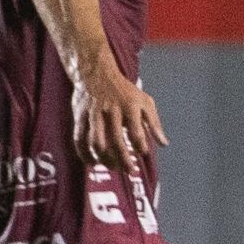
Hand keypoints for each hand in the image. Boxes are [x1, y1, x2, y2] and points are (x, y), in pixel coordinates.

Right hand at [73, 65, 165, 182]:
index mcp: (129, 106)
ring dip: (104, 158)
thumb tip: (164, 144)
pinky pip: (79, 139)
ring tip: (112, 167)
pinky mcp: (80, 116)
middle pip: (116, 140)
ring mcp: (94, 114)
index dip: (140, 145)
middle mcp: (111, 110)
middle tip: (130, 171)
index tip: (142, 153)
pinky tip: (92, 162)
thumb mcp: (144, 101)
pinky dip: (84, 153)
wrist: (96, 72)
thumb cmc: (124, 91)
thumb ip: (154, 123)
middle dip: (123, 159)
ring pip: (96, 142)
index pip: (136, 131)